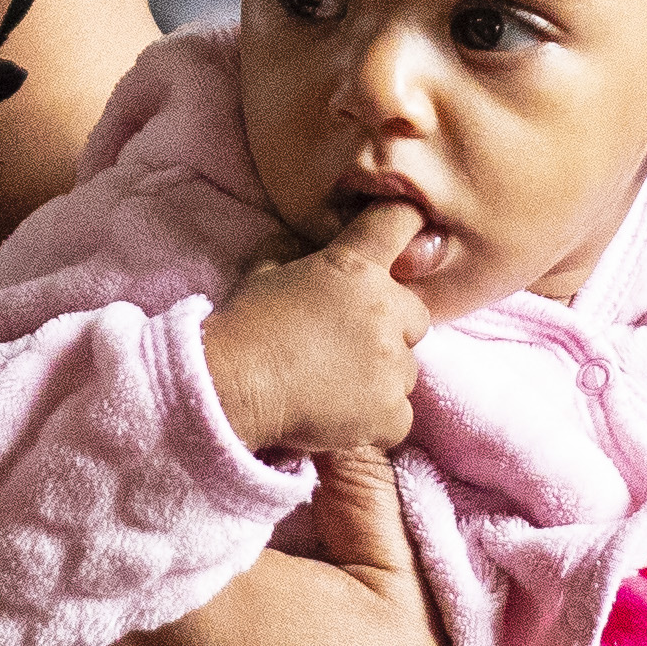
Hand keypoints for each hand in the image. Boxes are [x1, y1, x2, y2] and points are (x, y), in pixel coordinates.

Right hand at [199, 199, 432, 460]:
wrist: (231, 385)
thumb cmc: (241, 328)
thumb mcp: (263, 275)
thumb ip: (293, 259)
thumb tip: (295, 244)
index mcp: (354, 268)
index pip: (399, 221)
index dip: (408, 224)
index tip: (411, 230)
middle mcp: (384, 309)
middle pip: (415, 318)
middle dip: (391, 332)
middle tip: (346, 349)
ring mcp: (392, 363)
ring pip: (405, 372)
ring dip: (380, 380)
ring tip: (333, 390)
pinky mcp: (392, 412)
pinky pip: (397, 418)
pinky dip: (374, 423)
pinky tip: (339, 419)